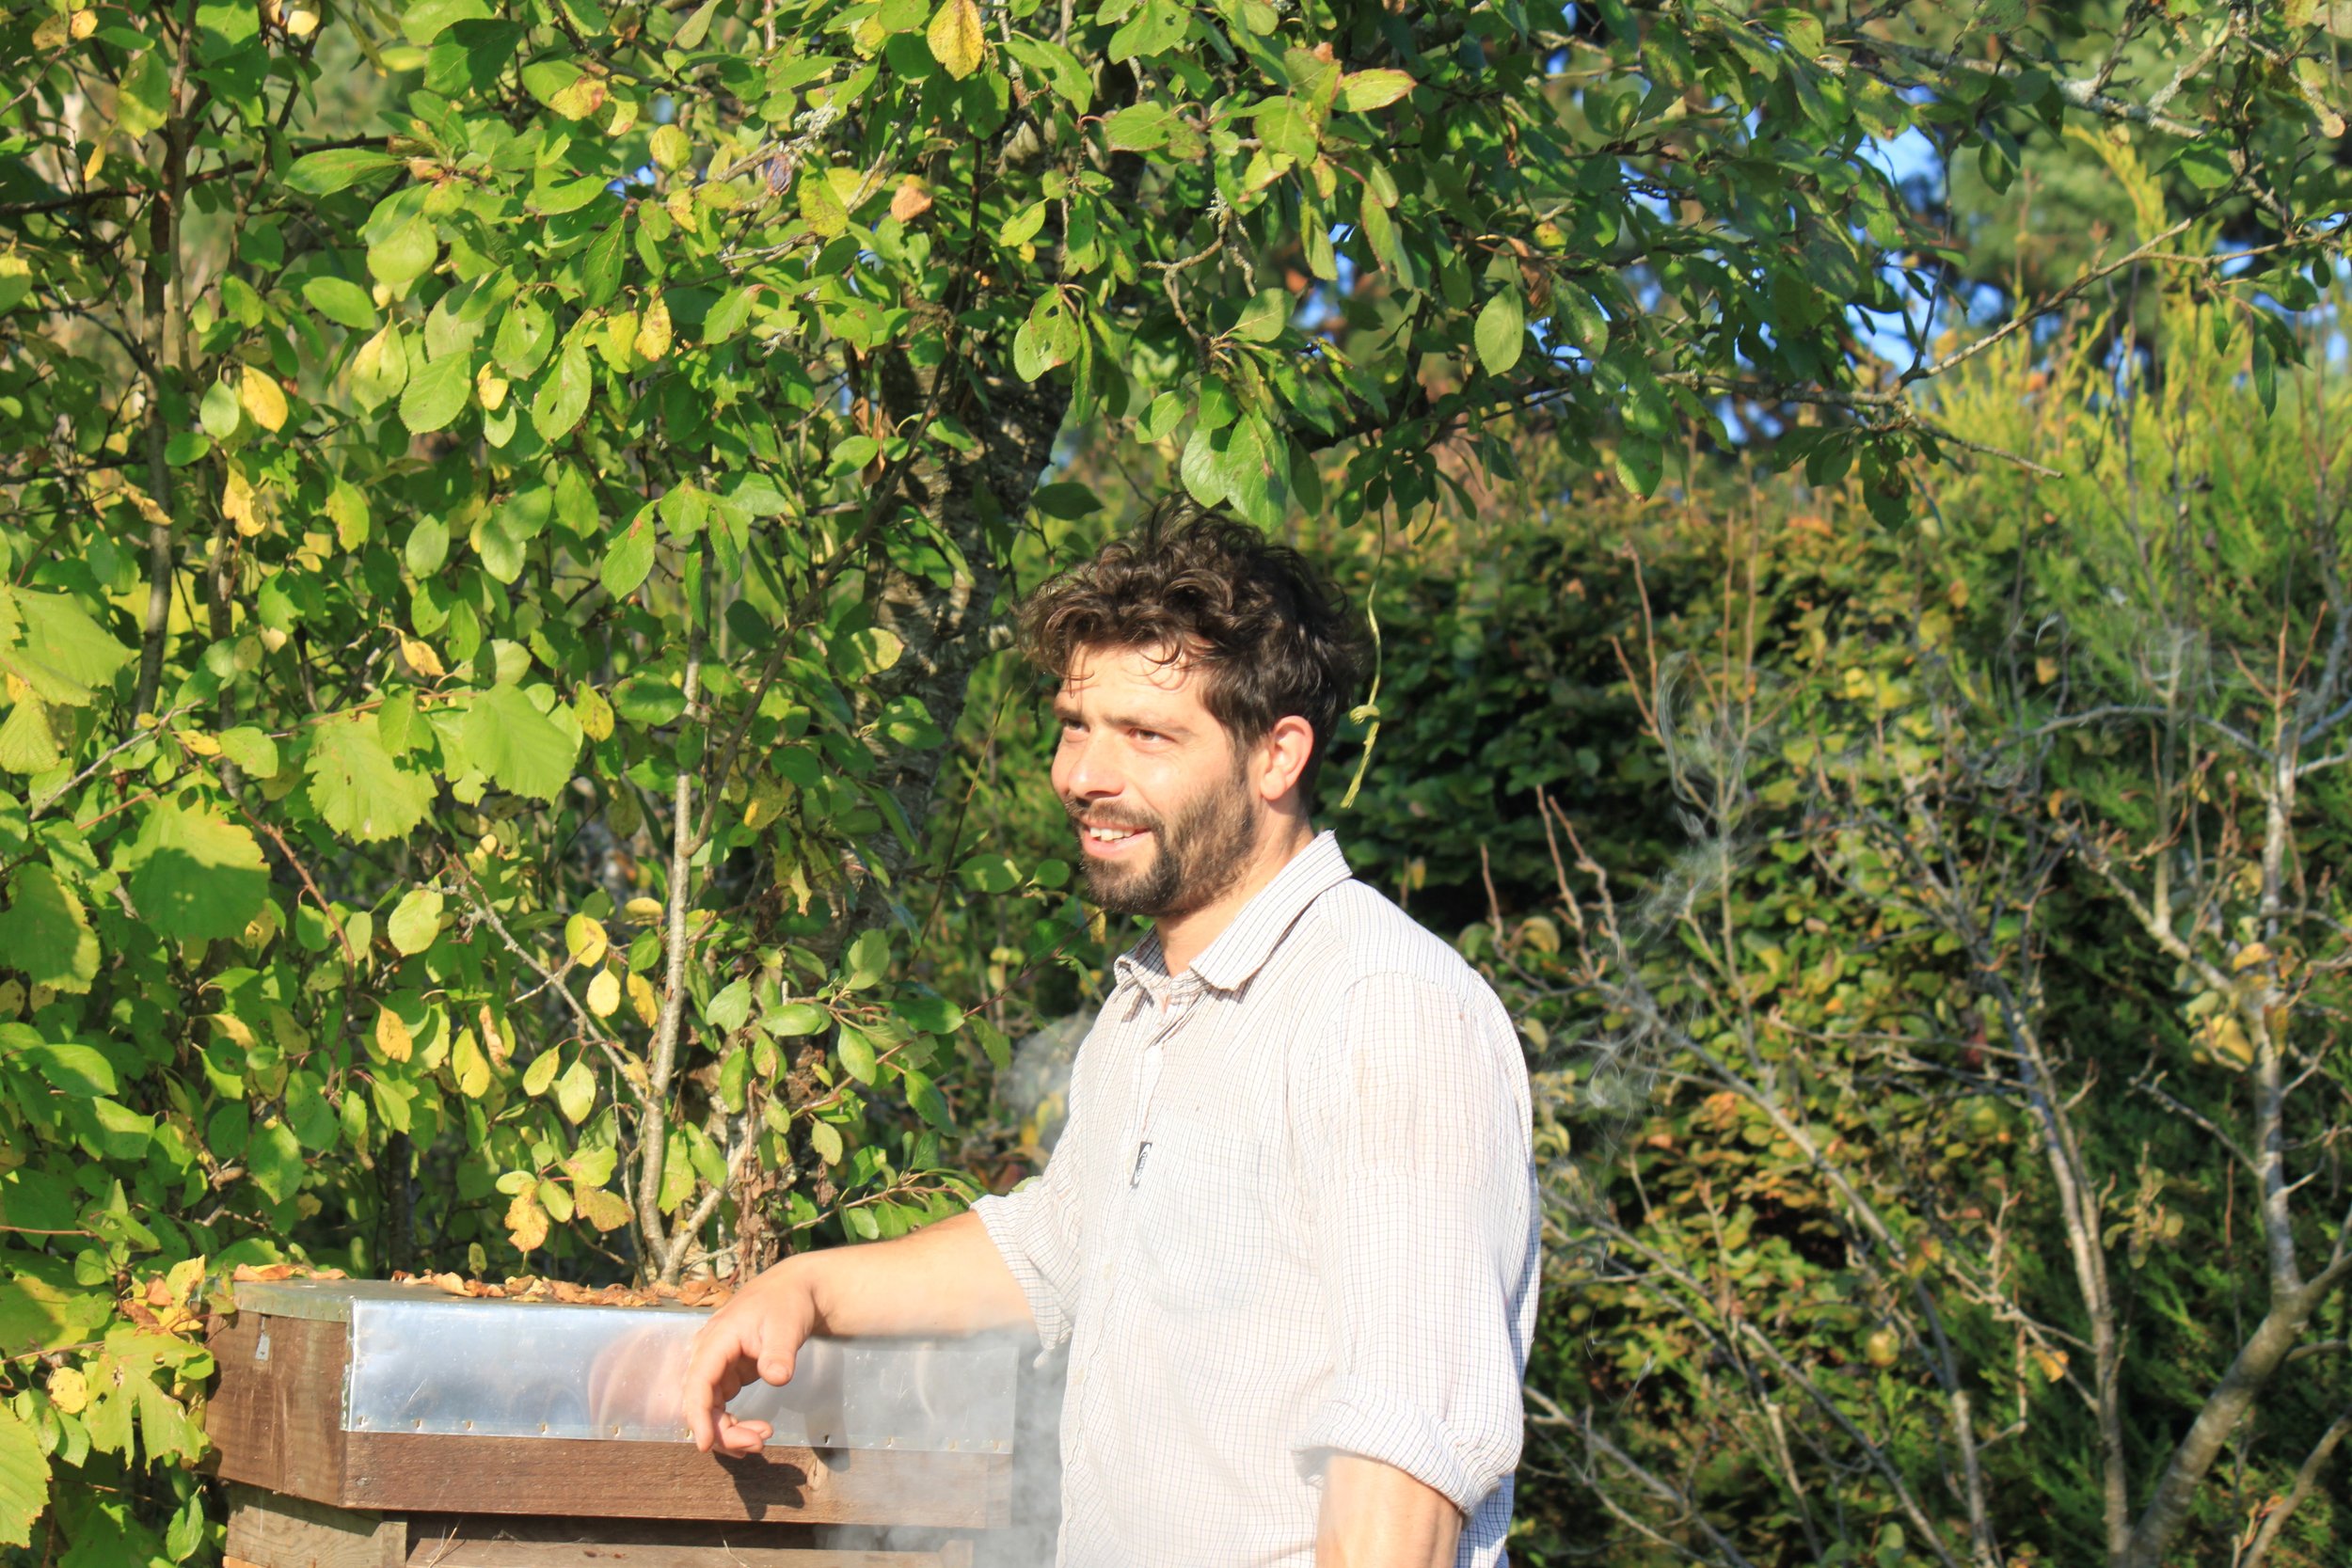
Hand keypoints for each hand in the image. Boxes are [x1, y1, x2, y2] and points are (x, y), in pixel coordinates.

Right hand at [679, 1259, 816, 1454]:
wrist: (793, 1292)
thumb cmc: (786, 1304)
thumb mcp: (786, 1326)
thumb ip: (779, 1353)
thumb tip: (777, 1378)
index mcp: (716, 1340)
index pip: (697, 1383)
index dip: (698, 1415)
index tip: (706, 1443)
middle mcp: (708, 1355)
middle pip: (701, 1402)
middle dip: (723, 1430)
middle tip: (758, 1443)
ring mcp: (716, 1367)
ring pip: (710, 1409)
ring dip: (729, 1431)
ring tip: (761, 1439)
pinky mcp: (727, 1376)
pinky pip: (721, 1407)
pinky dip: (733, 1425)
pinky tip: (754, 1435)